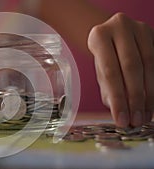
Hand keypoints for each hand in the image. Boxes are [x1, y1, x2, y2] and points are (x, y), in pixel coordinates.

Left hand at [88, 12, 153, 127]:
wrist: (113, 33)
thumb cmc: (105, 56)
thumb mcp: (100, 71)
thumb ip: (108, 88)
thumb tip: (122, 114)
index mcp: (99, 36)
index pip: (110, 71)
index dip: (117, 98)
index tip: (121, 119)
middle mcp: (120, 27)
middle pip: (131, 67)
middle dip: (135, 98)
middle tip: (136, 120)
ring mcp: (140, 27)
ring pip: (149, 63)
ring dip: (149, 94)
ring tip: (146, 115)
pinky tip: (152, 101)